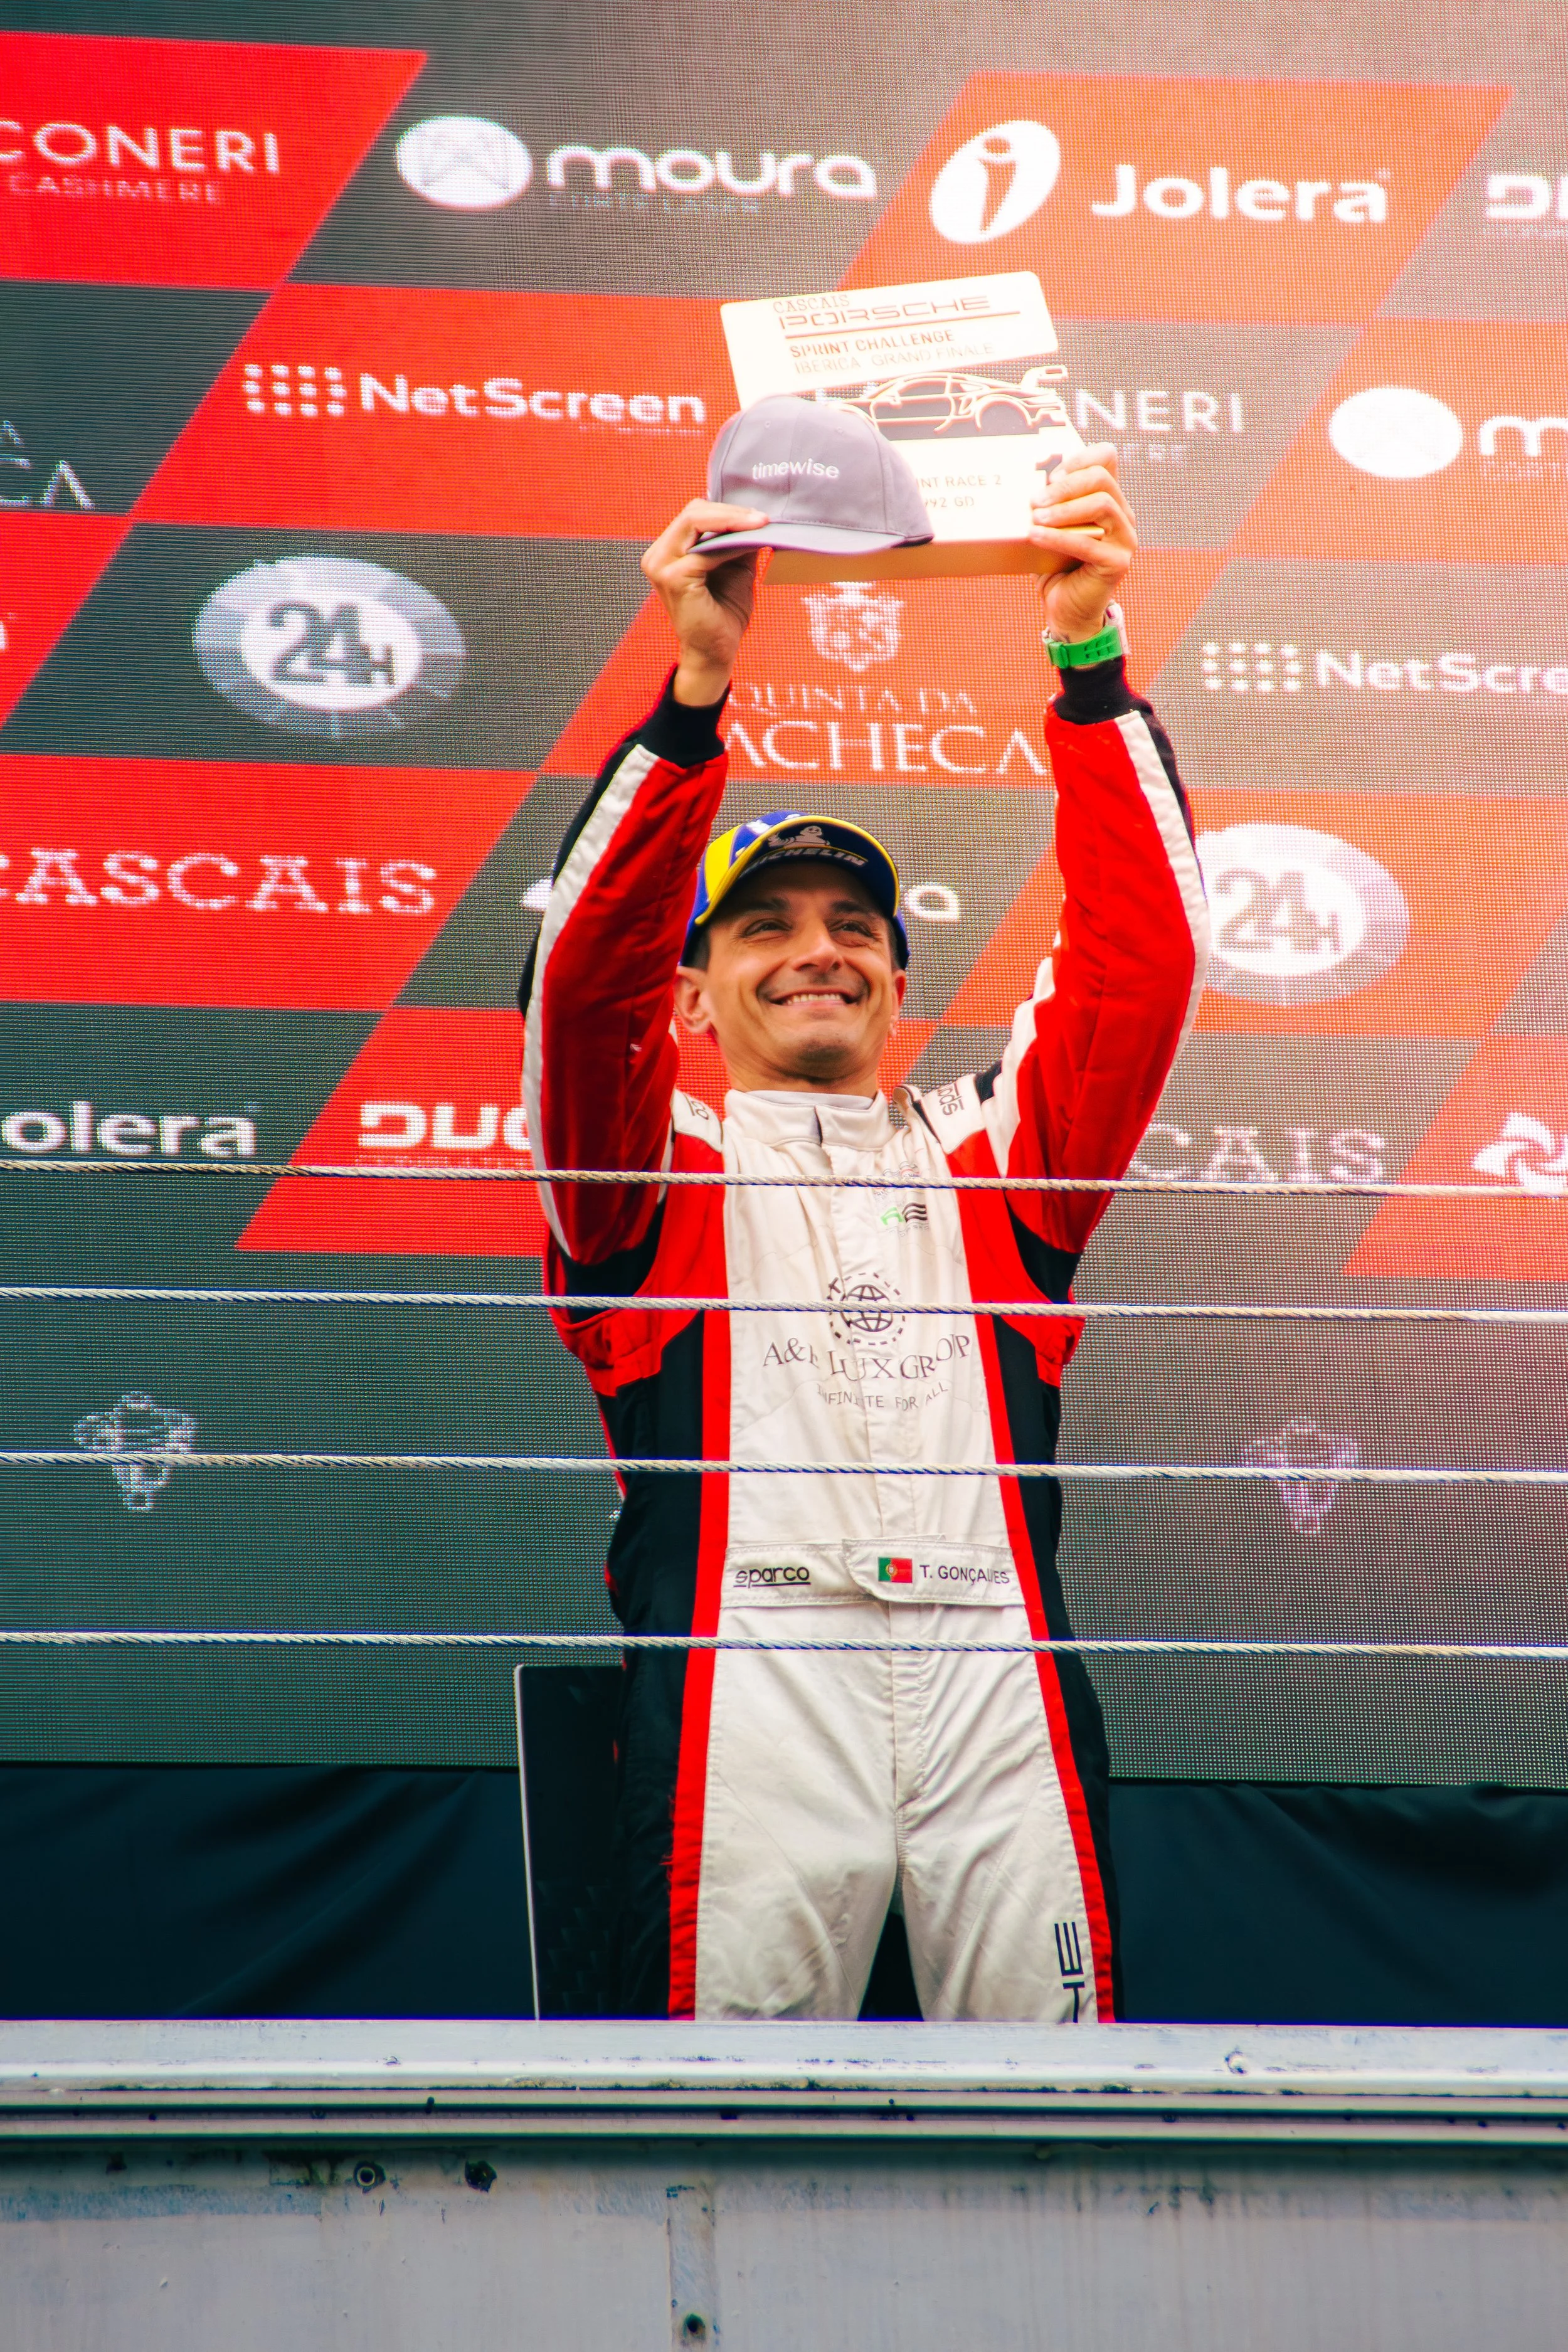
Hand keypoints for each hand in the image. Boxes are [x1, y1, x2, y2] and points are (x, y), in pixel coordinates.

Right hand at [641, 499, 767, 705]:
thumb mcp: (735, 569)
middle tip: (763, 518)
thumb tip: (758, 516)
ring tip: (761, 526)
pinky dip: (732, 544)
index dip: (728, 510)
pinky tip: (752, 544)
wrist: (715, 653)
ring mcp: (661, 566)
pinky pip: (707, 550)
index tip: (761, 515)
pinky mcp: (674, 578)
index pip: (695, 514)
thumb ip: (738, 542)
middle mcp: (658, 555)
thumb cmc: (723, 615)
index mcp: (668, 551)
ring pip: (696, 521)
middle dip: (732, 512)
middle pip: (693, 511)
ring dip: (733, 522)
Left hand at [1028, 443, 1136, 644]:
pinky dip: (1058, 537)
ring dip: (1064, 509)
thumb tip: (1024, 484)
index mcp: (1110, 500)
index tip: (1051, 476)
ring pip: (1102, 505)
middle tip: (1035, 500)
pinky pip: (1088, 543)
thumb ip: (1048, 505)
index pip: (1106, 458)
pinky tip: (1035, 536)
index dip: (1079, 459)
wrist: (1067, 611)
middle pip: (1101, 480)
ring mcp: (1125, 540)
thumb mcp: (1052, 529)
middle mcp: (1124, 516)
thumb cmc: (1056, 568)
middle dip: (1065, 486)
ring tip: (1035, 517)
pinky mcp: (1118, 563)